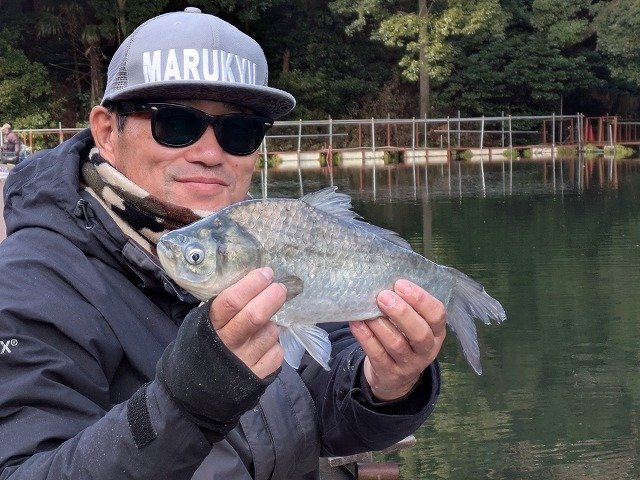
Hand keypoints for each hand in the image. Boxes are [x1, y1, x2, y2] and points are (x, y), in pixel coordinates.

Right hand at [209, 267, 285, 378]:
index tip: (266, 273)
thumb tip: (249, 282)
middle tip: (280, 288)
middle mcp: (227, 345)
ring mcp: (243, 362)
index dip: (252, 284)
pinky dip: (274, 345)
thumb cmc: (200, 349)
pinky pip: (276, 353)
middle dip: (271, 298)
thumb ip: (220, 307)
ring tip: (265, 324)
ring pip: (270, 333)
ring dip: (272, 324)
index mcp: (209, 327)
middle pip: (255, 317)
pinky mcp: (257, 377)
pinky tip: (264, 345)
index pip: (231, 301)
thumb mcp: (200, 325)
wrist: (194, 393)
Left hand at [350, 279, 445, 401]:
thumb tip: (386, 275)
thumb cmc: (404, 337)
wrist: (395, 377)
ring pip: (396, 344)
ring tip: (366, 308)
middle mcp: (427, 350)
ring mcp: (409, 364)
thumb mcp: (414, 324)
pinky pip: (376, 354)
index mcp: (437, 332)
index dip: (421, 299)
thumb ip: (409, 304)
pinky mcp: (389, 373)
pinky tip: (356, 322)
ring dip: (379, 324)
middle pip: (419, 333)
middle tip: (382, 296)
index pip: (437, 315)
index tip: (400, 284)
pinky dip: (365, 336)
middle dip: (401, 312)